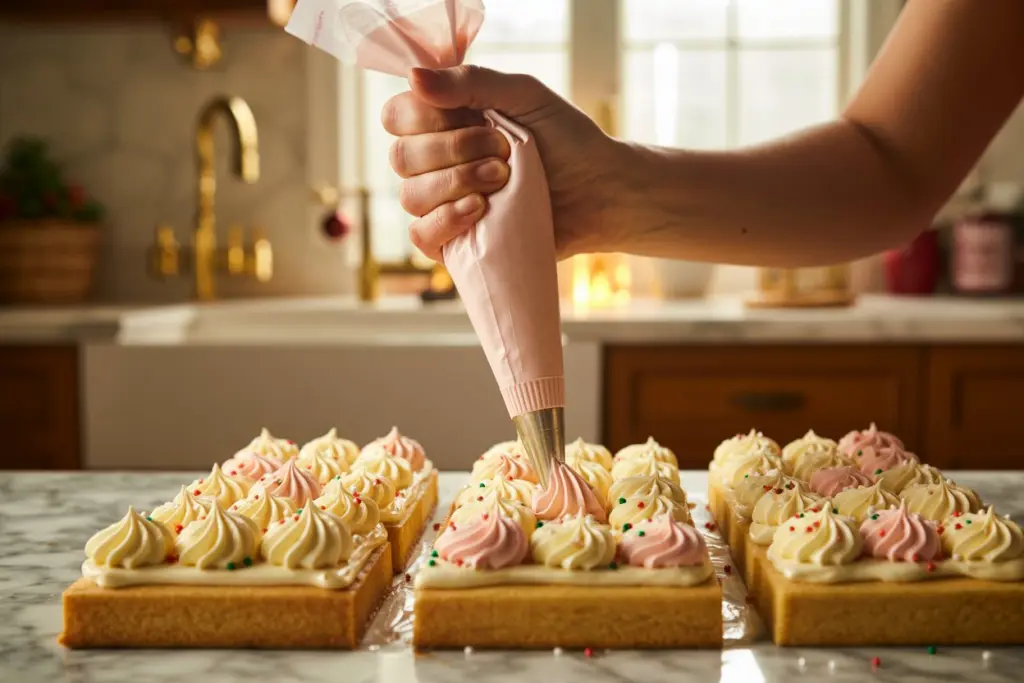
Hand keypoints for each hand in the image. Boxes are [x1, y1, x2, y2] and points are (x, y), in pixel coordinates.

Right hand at [382, 65, 621, 260]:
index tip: (476, 117)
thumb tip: (413, 77)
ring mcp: (445, 204)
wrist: (601, 193)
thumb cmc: (568, 141)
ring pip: (410, 196)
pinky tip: (479, 211)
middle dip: (453, 152)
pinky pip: (421, 236)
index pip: (398, 116)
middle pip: (401, 158)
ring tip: (502, 181)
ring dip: (456, 184)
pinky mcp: (457, 241)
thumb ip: (471, 82)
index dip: (427, 119)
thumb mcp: (525, 96)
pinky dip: (444, 221)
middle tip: (502, 153)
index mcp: (447, 122)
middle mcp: (438, 163)